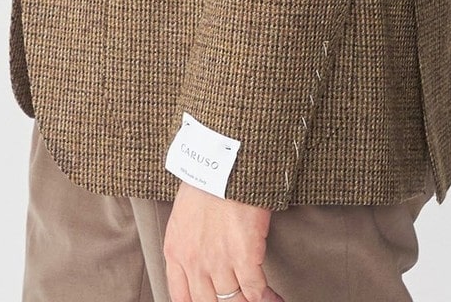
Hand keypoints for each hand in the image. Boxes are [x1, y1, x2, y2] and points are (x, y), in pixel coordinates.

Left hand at [163, 179, 285, 301]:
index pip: (181, 297)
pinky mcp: (244, 257)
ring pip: (234, 301)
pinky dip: (267, 298)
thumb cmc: (207, 180)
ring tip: (259, 300)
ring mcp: (218, 262)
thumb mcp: (183, 215)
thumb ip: (187, 241)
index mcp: (175, 251)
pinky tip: (275, 298)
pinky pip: (256, 291)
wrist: (224, 161)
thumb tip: (201, 257)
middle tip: (238, 299)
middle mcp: (194, 262)